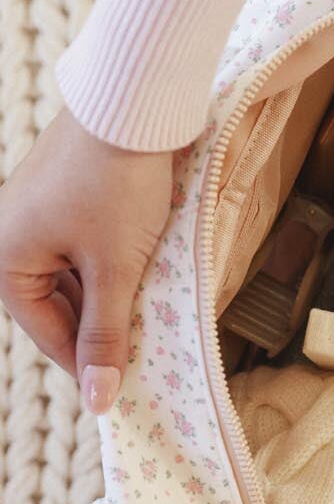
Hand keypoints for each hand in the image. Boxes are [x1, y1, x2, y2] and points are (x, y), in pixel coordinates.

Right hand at [0, 107, 178, 413]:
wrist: (132, 104)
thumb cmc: (117, 186)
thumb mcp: (115, 269)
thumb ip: (105, 335)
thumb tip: (97, 399)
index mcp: (7, 258)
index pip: (46, 331)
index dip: (87, 362)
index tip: (123, 390)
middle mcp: (11, 236)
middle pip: (59, 306)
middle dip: (100, 328)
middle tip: (143, 358)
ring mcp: (38, 214)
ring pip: (76, 278)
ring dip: (110, 298)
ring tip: (150, 319)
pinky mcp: (66, 197)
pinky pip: (85, 248)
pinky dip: (113, 268)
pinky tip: (146, 279)